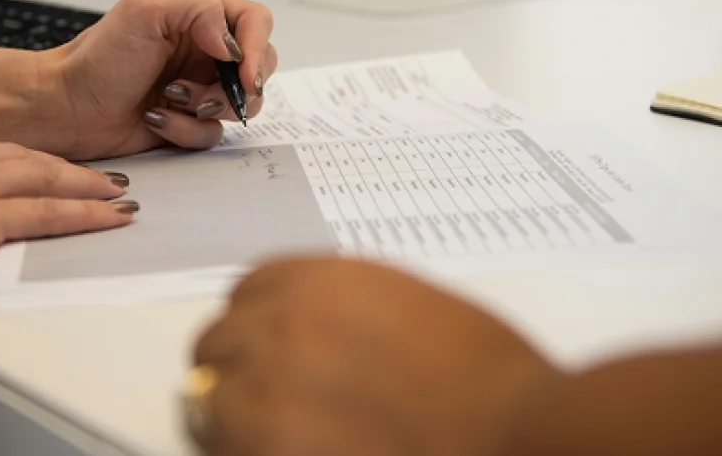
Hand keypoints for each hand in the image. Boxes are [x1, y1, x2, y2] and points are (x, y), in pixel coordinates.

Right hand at [0, 118, 135, 297]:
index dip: (9, 159)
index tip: (25, 166)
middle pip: (21, 156)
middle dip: (62, 167)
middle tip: (97, 174)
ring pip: (44, 177)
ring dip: (86, 186)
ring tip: (116, 192)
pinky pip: (48, 214)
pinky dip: (86, 215)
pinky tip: (112, 216)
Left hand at [47, 0, 277, 159]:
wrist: (67, 107)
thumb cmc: (98, 58)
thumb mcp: (145, 9)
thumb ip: (200, 11)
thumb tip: (233, 44)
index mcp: (198, 18)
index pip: (254, 23)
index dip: (258, 48)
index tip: (243, 73)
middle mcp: (204, 51)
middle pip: (258, 67)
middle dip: (235, 86)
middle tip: (204, 93)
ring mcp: (199, 88)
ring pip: (240, 105)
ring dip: (206, 108)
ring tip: (170, 99)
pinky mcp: (188, 121)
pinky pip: (212, 134)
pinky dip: (185, 130)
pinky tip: (155, 119)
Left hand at [192, 257, 559, 455]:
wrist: (515, 433)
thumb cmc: (488, 378)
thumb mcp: (411, 307)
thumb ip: (347, 313)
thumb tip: (317, 339)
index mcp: (320, 283)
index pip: (248, 290)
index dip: (255, 319)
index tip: (261, 342)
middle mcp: (283, 328)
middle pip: (218, 341)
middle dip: (235, 365)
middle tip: (261, 394)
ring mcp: (269, 393)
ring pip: (207, 397)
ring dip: (228, 413)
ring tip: (266, 432)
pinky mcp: (267, 450)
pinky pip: (222, 446)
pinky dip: (240, 449)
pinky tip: (275, 452)